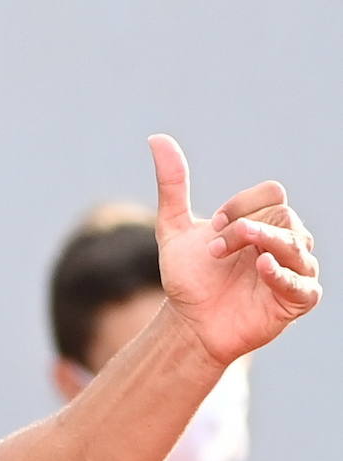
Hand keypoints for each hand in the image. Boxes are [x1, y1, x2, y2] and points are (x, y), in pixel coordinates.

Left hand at [150, 133, 320, 365]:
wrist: (188, 322)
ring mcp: (294, 270)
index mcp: (262, 221)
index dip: (241, 204)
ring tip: (233, 257)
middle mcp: (284, 242)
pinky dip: (284, 274)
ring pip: (297, 244)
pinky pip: (304, 284)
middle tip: (214, 249)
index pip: (272, 193)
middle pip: (284, 216)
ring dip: (263, 244)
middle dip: (246, 228)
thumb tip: (156, 138)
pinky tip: (262, 268)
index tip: (213, 225)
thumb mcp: (174, 228)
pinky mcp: (297, 300)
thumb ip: (172, 185)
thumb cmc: (188, 277)